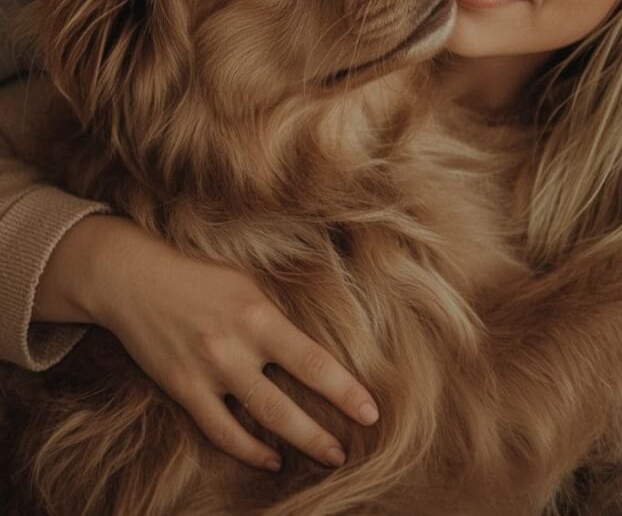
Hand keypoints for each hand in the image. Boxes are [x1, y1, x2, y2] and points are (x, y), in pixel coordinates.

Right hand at [34, 215, 379, 471]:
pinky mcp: (183, 388)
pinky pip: (219, 430)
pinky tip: (270, 458)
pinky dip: (247, 450)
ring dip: (294, 443)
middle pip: (286, 403)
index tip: (371, 410)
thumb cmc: (201, 276)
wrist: (136, 279)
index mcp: (258, 314)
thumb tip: (320, 338)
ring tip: (325, 456)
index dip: (344, 390)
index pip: (312, 360)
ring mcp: (207, 371)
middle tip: (348, 452)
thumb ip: (280, 313)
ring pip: (257, 421)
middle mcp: (234, 346)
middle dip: (321, 432)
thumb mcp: (248, 281)